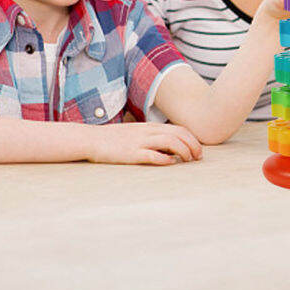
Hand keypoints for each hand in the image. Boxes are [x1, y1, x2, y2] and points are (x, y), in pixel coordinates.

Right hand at [87, 122, 202, 164]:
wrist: (92, 139)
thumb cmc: (115, 139)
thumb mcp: (137, 133)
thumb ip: (152, 138)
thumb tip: (169, 149)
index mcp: (151, 127)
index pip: (179, 129)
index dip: (192, 139)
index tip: (198, 150)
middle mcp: (148, 132)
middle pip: (179, 134)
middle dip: (193, 145)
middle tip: (198, 157)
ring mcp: (140, 142)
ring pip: (170, 142)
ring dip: (183, 151)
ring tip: (188, 160)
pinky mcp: (131, 153)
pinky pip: (152, 155)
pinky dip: (165, 159)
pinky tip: (171, 163)